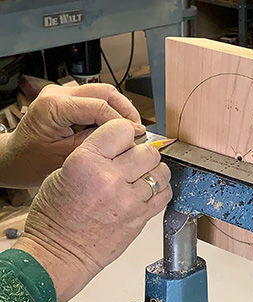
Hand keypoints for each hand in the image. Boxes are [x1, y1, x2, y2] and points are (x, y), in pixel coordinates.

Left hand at [0, 83, 144, 186]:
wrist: (15, 159)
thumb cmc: (32, 161)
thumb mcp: (68, 156)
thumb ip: (96, 142)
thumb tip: (126, 136)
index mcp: (53, 106)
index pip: (100, 106)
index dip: (123, 121)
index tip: (137, 135)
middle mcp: (57, 94)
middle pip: (105, 91)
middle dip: (126, 110)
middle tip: (138, 130)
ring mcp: (62, 93)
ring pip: (103, 91)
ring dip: (120, 109)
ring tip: (130, 129)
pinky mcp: (67, 99)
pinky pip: (96, 98)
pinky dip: (110, 110)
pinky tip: (117, 127)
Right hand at [14, 119, 171, 301]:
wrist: (58, 254)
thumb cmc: (55, 216)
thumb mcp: (63, 172)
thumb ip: (96, 155)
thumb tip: (124, 146)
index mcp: (87, 162)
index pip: (122, 129)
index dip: (124, 133)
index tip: (123, 140)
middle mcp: (110, 179)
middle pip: (147, 151)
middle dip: (141, 153)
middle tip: (132, 160)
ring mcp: (129, 200)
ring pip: (160, 172)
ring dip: (153, 171)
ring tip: (140, 177)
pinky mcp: (141, 218)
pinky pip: (164, 195)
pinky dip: (159, 190)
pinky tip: (146, 192)